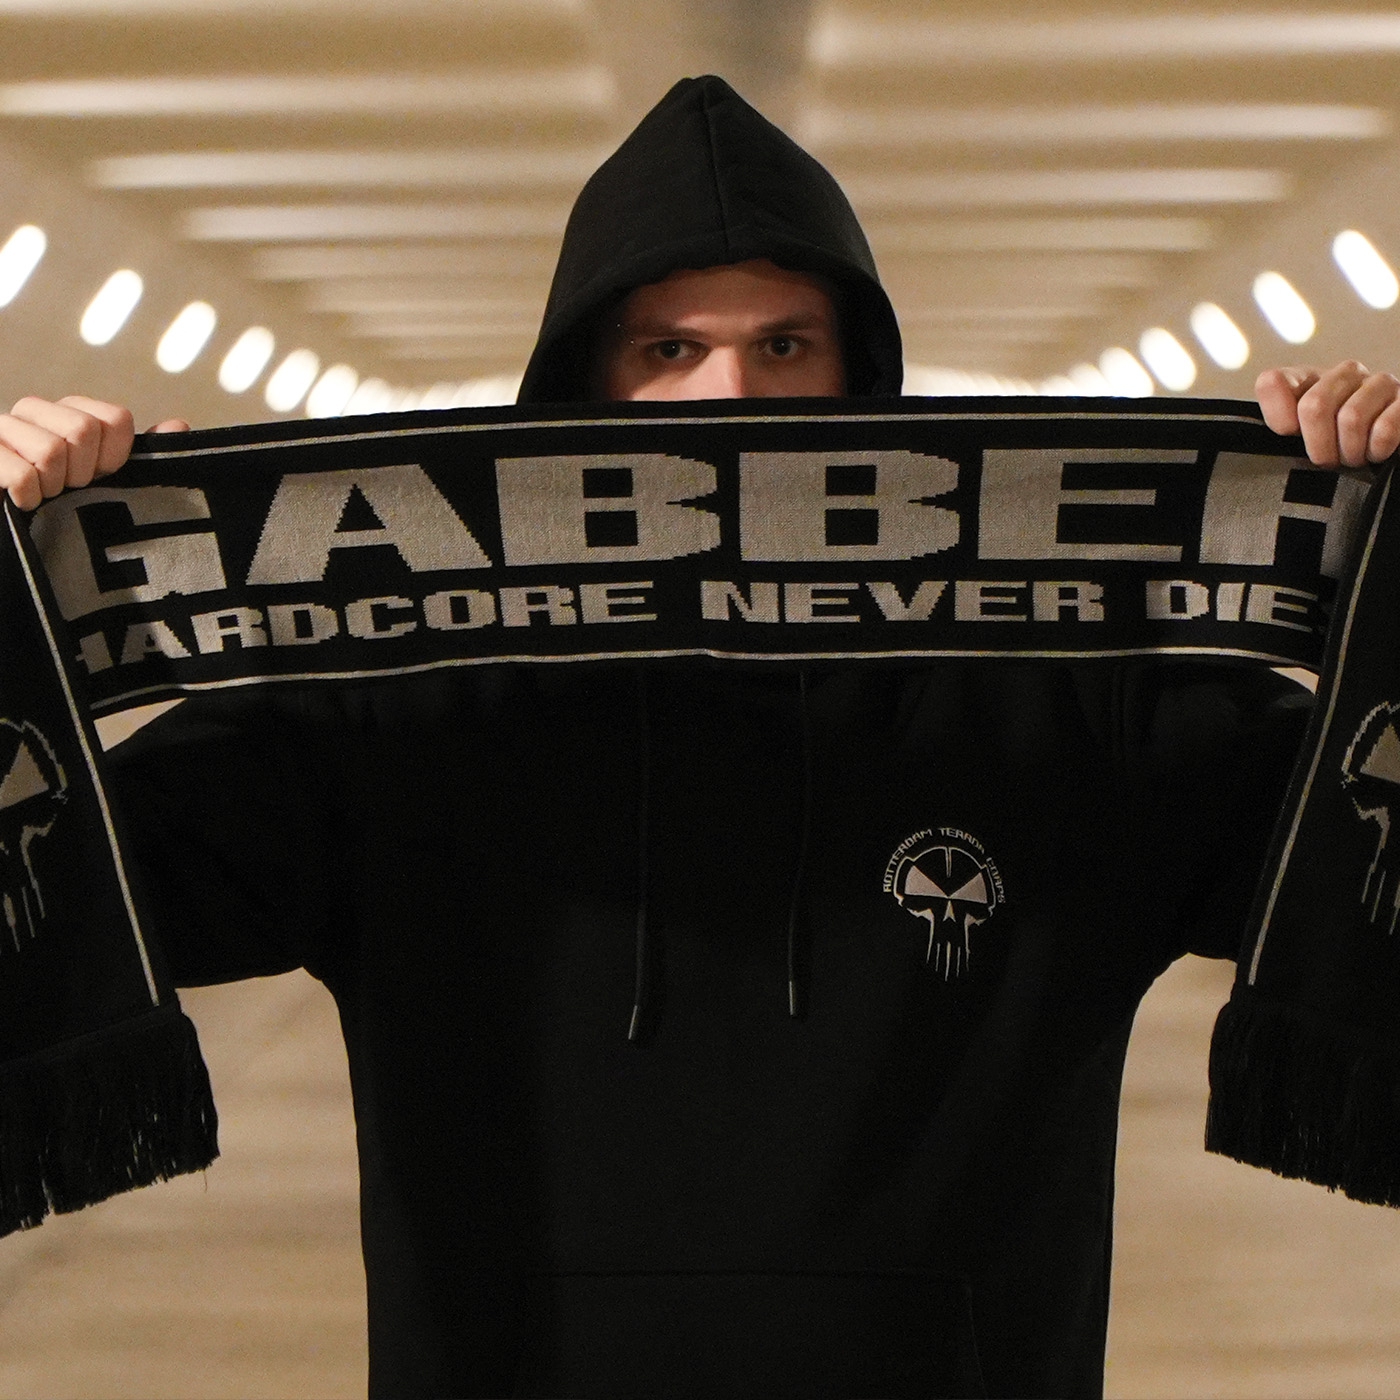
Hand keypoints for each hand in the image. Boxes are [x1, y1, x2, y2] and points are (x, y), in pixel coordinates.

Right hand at [0, 396, 188, 509]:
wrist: (18, 552)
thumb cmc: (67, 513)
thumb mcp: (112, 485)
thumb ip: (143, 457)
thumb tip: (179, 425)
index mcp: (71, 413)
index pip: (115, 418)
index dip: (115, 458)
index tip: (102, 478)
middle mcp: (35, 412)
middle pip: (83, 428)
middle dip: (84, 473)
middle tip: (69, 491)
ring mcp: (2, 429)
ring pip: (51, 450)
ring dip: (54, 488)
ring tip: (44, 497)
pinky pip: (22, 473)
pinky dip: (30, 497)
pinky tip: (24, 504)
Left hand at [1256, 361, 1399, 467]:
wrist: (1389, 451)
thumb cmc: (1337, 448)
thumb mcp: (1300, 439)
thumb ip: (1282, 422)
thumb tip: (1286, 424)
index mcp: (1309, 378)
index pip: (1272, 383)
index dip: (1279, 420)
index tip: (1292, 436)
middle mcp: (1345, 373)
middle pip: (1314, 406)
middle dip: (1319, 445)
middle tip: (1328, 459)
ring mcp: (1379, 383)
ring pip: (1351, 418)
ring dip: (1350, 451)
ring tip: (1353, 457)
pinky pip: (1385, 428)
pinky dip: (1376, 450)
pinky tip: (1376, 452)